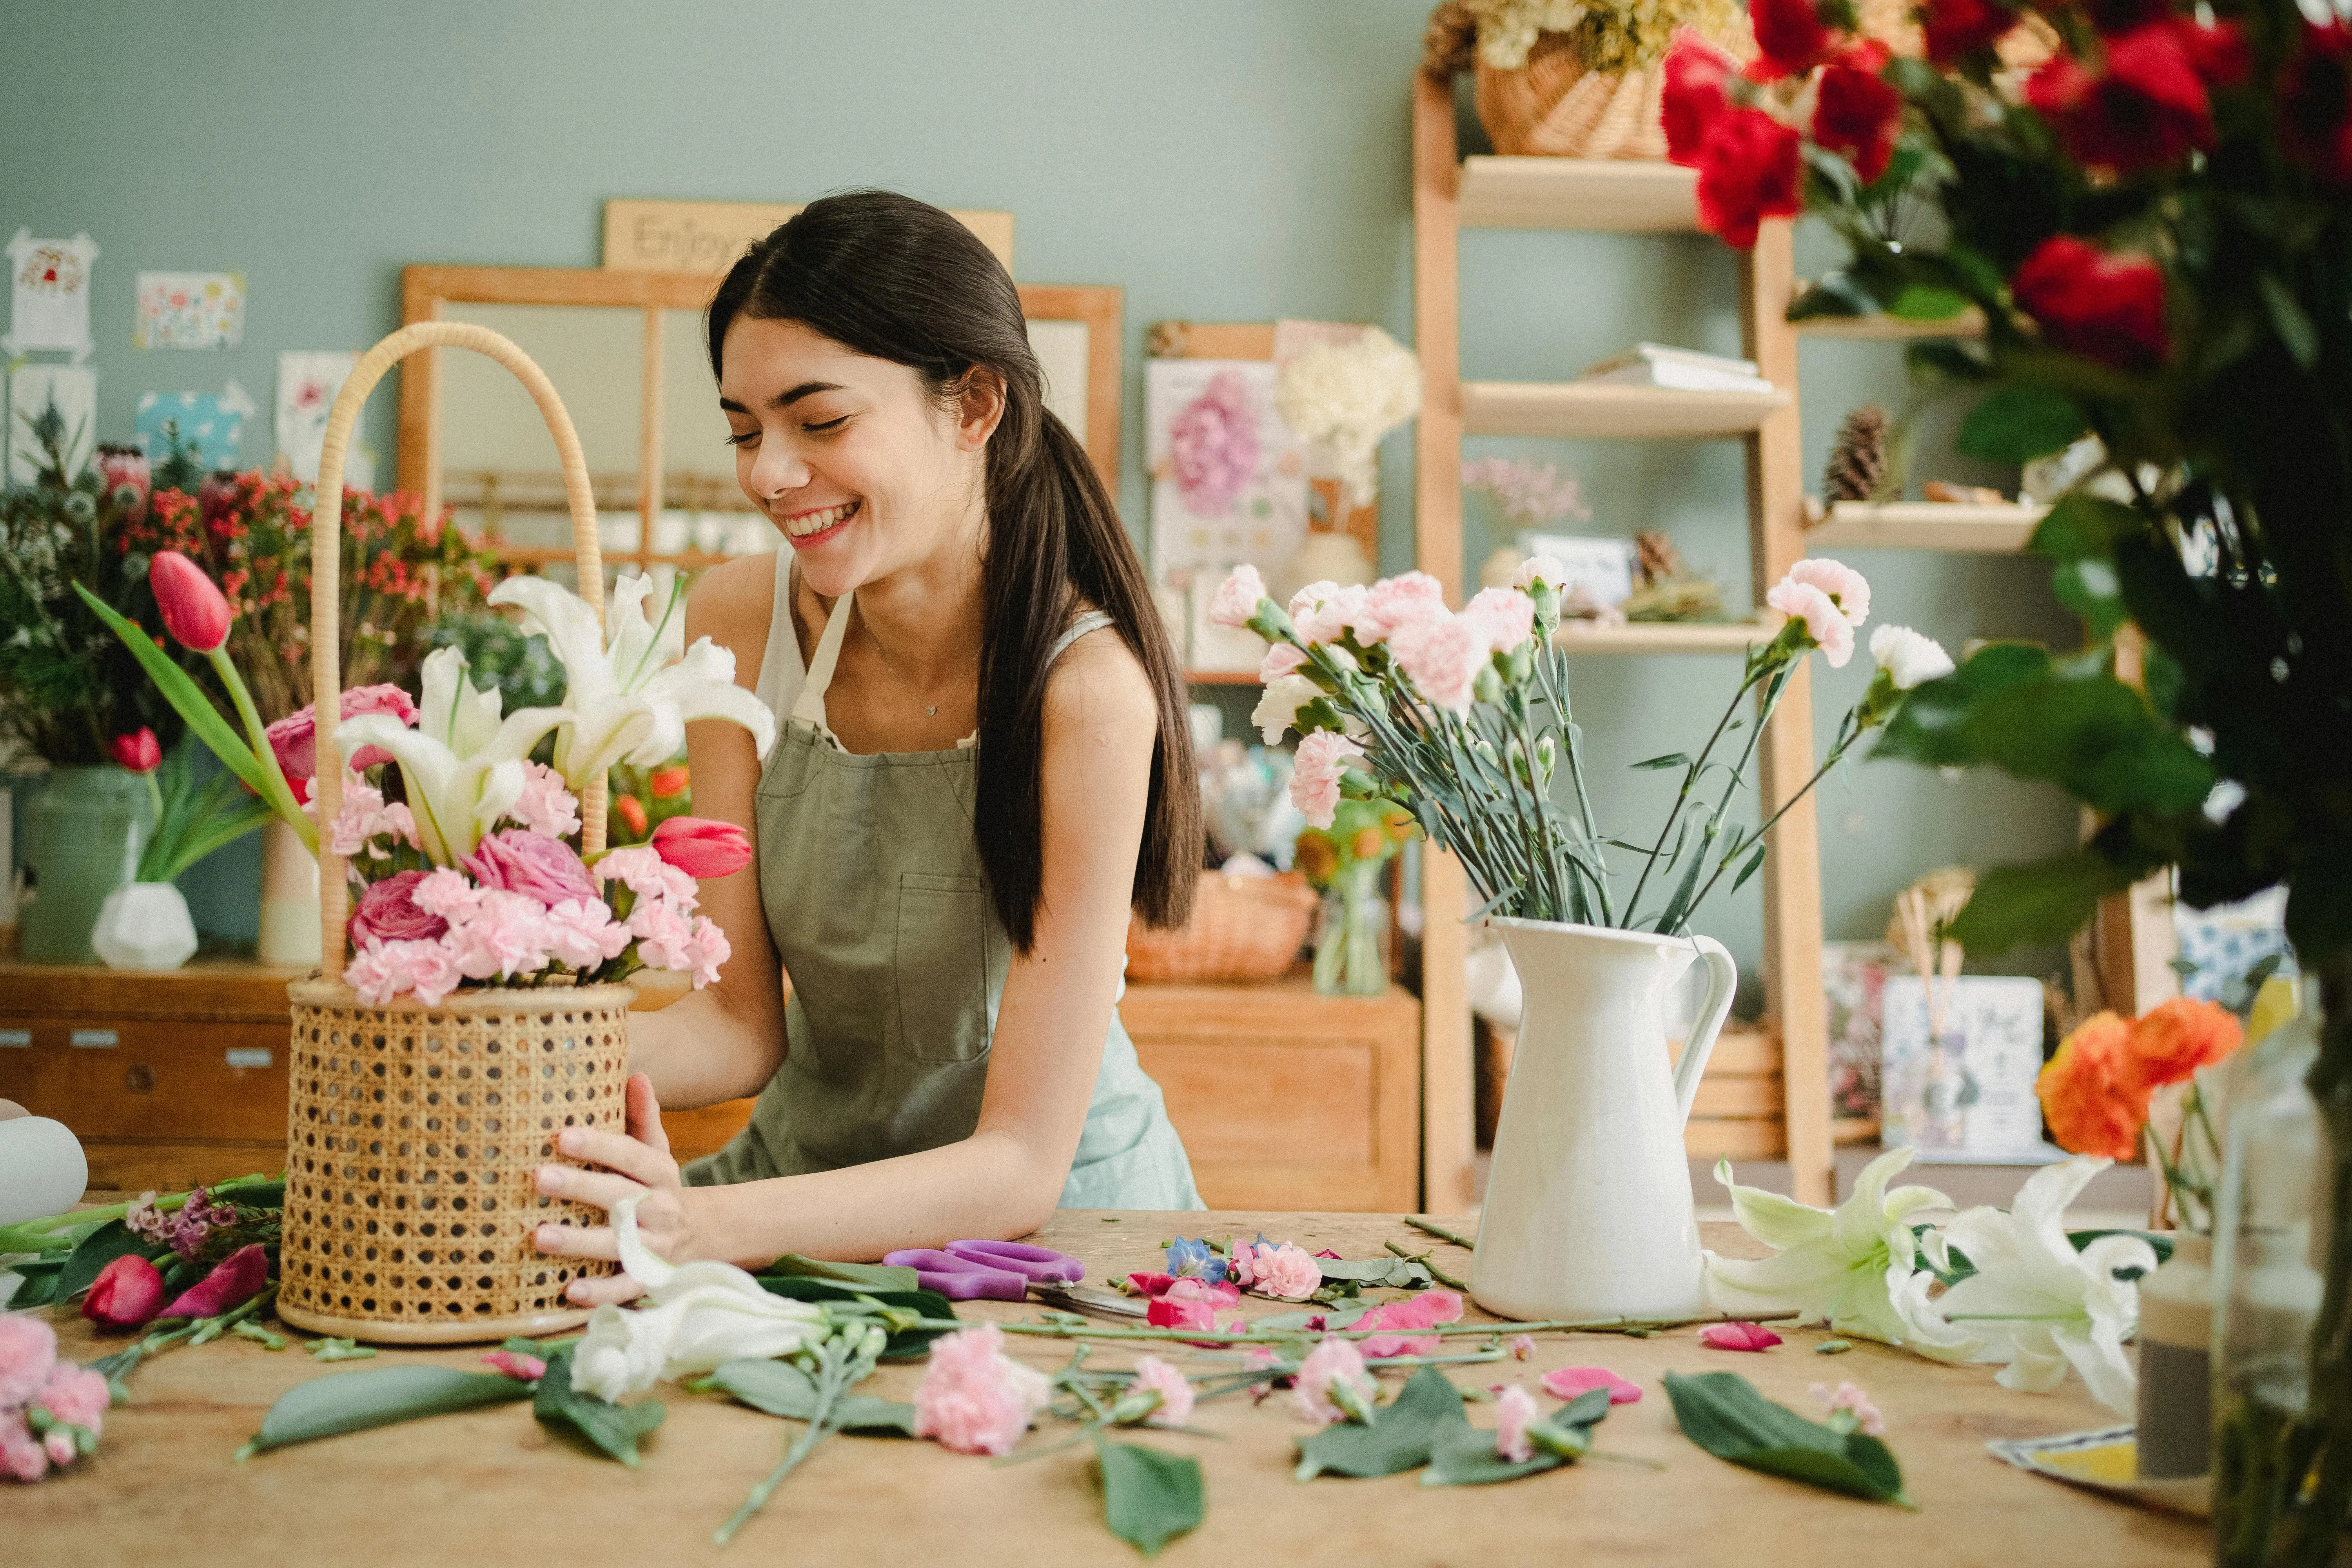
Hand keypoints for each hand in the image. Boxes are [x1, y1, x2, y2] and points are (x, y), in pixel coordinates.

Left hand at [531, 1072, 696, 1306]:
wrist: (701, 1237)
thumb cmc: (658, 1188)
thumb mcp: (656, 1152)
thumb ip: (644, 1117)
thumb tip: (634, 1073)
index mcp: (660, 1173)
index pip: (630, 1155)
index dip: (599, 1145)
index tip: (562, 1135)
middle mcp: (660, 1209)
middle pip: (621, 1196)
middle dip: (581, 1187)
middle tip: (539, 1178)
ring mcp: (655, 1247)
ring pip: (618, 1244)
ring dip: (579, 1242)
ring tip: (538, 1235)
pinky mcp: (649, 1280)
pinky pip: (625, 1288)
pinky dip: (600, 1293)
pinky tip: (568, 1291)